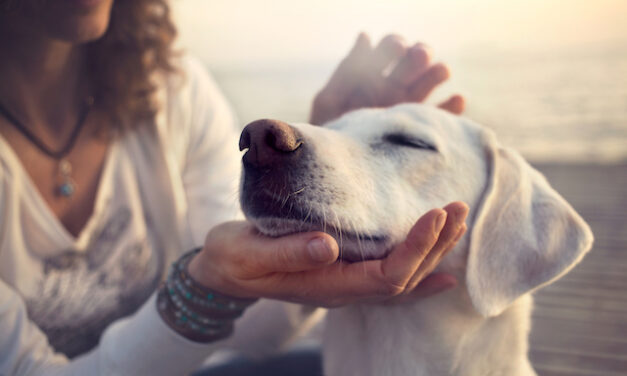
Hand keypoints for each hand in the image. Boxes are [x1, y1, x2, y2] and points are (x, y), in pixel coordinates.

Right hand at [188, 202, 468, 307]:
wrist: (223, 271)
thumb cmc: (233, 259)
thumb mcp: (249, 253)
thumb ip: (287, 252)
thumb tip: (328, 245)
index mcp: (326, 285)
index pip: (386, 275)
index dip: (415, 248)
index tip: (435, 214)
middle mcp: (343, 290)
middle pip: (404, 277)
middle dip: (435, 244)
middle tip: (458, 207)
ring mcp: (345, 284)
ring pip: (402, 277)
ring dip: (433, 251)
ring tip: (457, 222)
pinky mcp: (343, 271)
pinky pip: (390, 278)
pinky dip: (420, 272)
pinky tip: (443, 269)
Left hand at [310, 33, 464, 124]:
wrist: (338, 172)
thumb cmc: (329, 136)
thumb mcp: (330, 102)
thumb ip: (347, 71)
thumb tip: (365, 36)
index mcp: (371, 76)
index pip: (389, 49)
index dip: (394, 45)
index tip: (397, 48)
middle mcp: (393, 88)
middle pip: (414, 62)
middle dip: (419, 54)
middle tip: (420, 56)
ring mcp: (408, 108)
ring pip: (430, 83)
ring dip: (437, 72)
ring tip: (441, 71)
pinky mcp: (420, 130)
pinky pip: (442, 116)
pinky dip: (452, 107)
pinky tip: (457, 99)